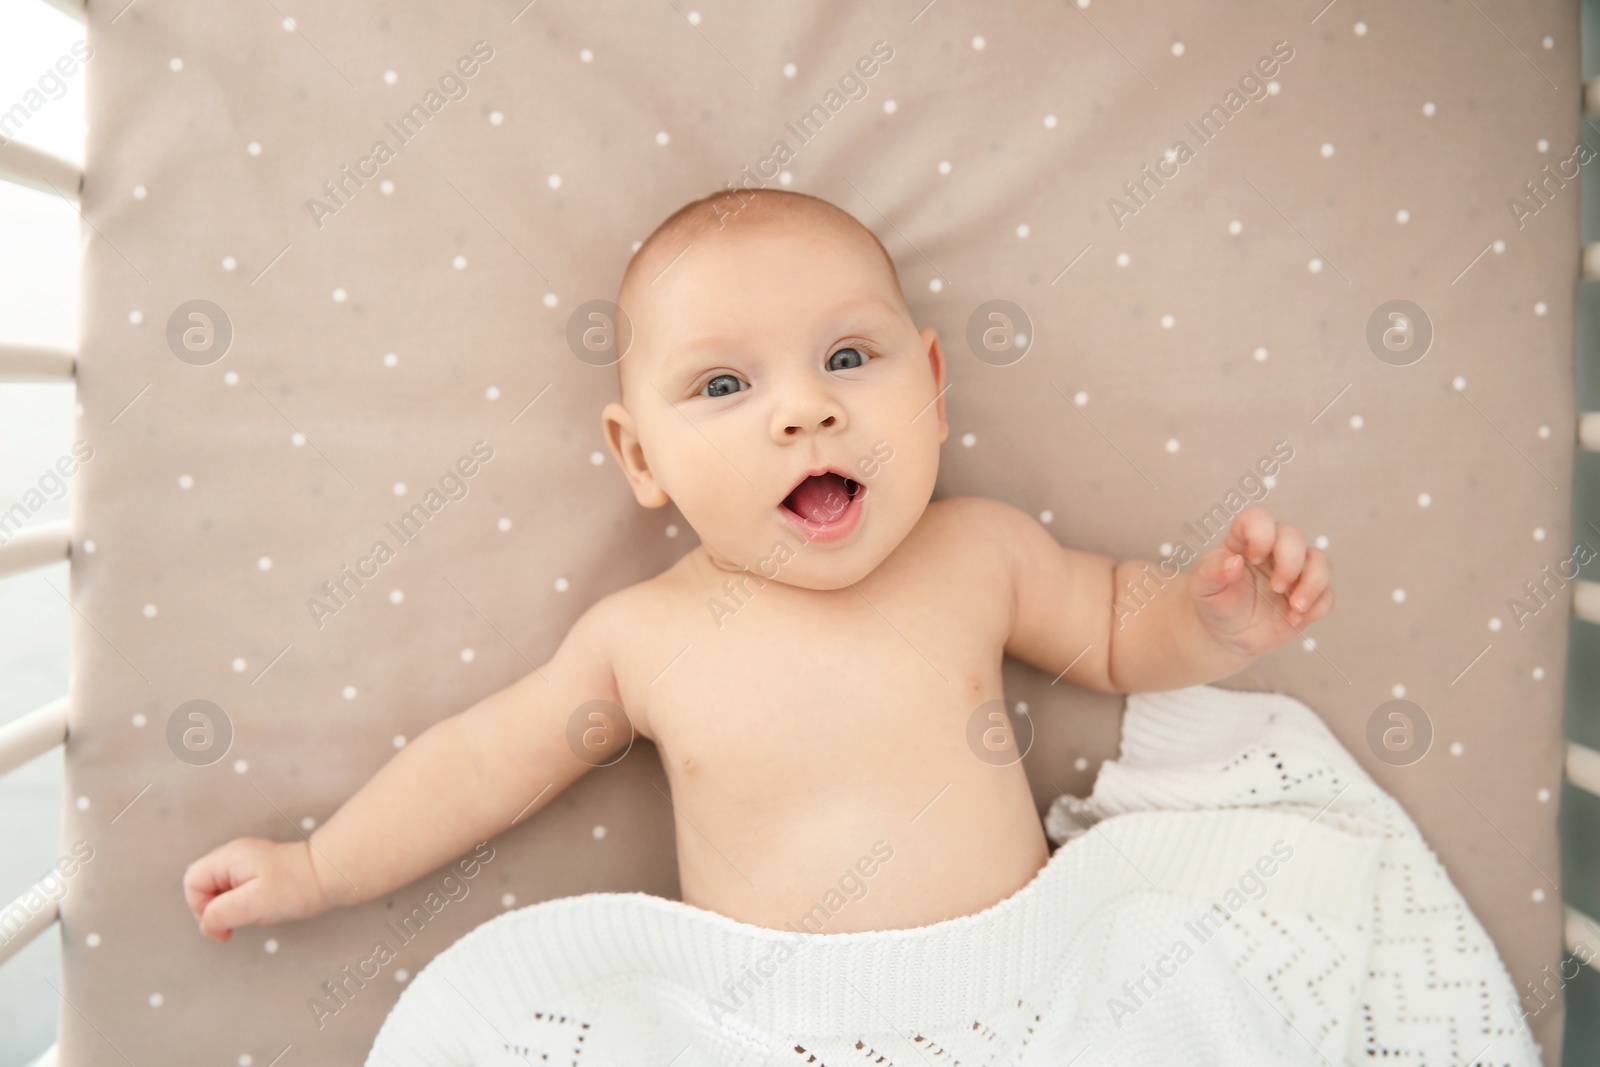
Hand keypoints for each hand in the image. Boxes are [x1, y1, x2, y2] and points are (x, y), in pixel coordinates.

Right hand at [183, 837, 331, 942]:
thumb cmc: (296, 886)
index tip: (223, 924)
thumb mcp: (253, 904)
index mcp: (228, 858)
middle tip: (237, 923)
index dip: (200, 907)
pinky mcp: (258, 874)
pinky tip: (261, 909)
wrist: (329, 876)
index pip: (193, 882)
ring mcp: (246, 864)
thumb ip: (221, 913)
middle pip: (204, 887)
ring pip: (220, 892)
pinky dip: (243, 906)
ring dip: (231, 910)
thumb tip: (207, 924)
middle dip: (215, 910)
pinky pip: (237, 893)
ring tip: (254, 913)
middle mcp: (234, 857)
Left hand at [1187, 505, 1332, 655]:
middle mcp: (1273, 551)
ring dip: (1312, 583)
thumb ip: (1213, 572)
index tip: (1254, 559)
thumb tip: (1234, 562)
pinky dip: (1316, 606)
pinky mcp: (1307, 596)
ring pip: (1319, 560)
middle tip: (1276, 587)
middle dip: (1290, 561)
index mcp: (1244, 541)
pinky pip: (1327, 594)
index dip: (1261, 534)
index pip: (1259, 518)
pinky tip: (1295, 619)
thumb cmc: (1214, 603)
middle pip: (1294, 536)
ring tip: (1296, 606)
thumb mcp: (1203, 588)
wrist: (1226, 634)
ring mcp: (1294, 573)